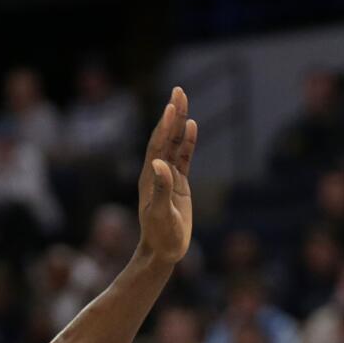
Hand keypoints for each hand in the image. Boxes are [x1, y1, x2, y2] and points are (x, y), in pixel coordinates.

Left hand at [137, 87, 197, 265]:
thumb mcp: (162, 215)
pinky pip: (184, 157)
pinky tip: (193, 127)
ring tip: (184, 100)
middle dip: (172, 115)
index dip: (164, 126)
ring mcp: (168, 176)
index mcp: (150, 177)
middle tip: (179, 90)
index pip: (157, 146)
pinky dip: (188, 142)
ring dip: (180, 123)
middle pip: (165, 137)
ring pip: (175, 144)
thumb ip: (161, 189)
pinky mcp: (179, 183)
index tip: (171, 107)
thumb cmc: (161, 236)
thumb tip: (160, 164)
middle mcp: (157, 172)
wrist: (163, 252)